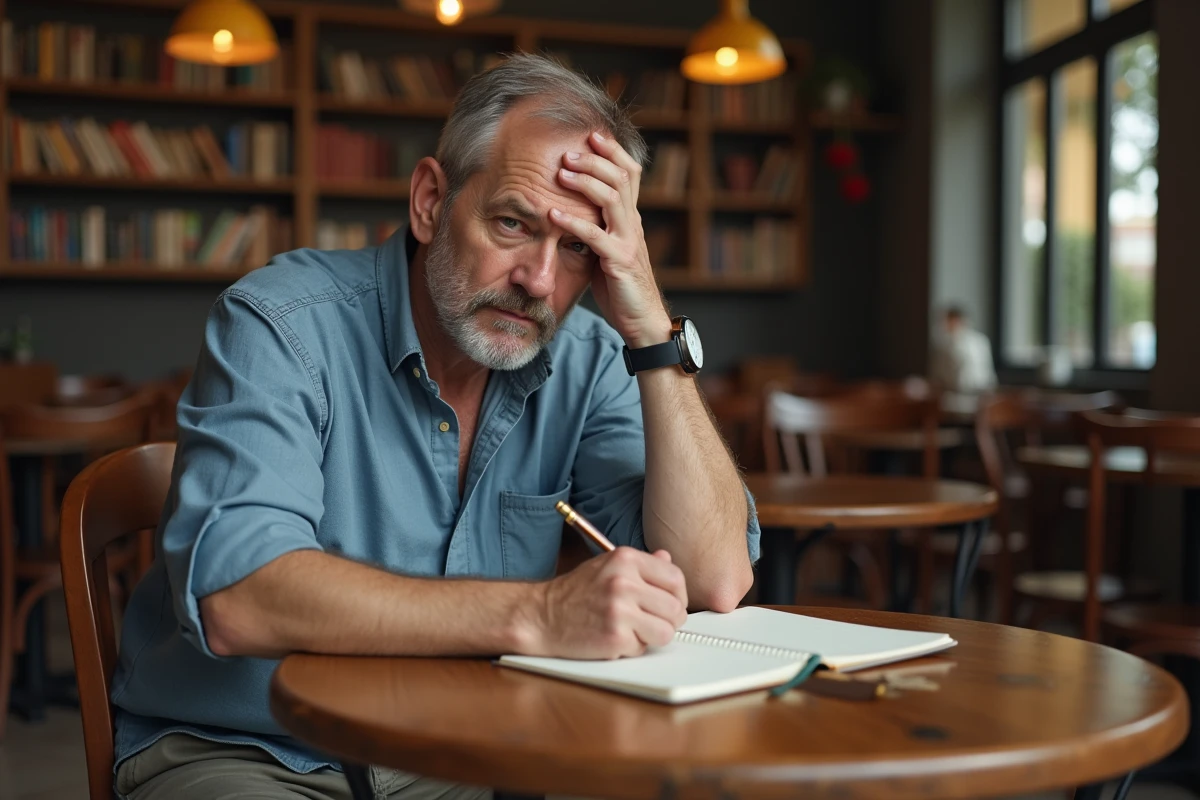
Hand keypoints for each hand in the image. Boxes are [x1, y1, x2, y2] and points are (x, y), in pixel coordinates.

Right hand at [529, 546, 687, 658]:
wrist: (541, 615)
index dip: (677, 596)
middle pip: (676, 608)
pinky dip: (633, 647)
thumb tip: (667, 559)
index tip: (670, 603)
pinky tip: (615, 637)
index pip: (676, 578)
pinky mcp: (615, 636)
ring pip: (667, 631)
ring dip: (653, 636)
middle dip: (668, 620)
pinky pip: (644, 648)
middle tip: (651, 622)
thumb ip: (640, 563)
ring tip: (634, 630)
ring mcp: (619, 610)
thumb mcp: (606, 565)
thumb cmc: (575, 592)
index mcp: (625, 559)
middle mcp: (624, 581)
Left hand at [551, 131, 671, 347]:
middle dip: (594, 159)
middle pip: (621, 177)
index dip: (613, 150)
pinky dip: (573, 222)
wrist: (642, 320)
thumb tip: (567, 209)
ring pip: (612, 199)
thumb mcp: (606, 249)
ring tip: (561, 173)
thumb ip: (595, 228)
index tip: (591, 133)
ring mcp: (628, 241)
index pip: (629, 173)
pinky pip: (596, 236)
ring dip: (585, 182)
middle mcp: (633, 224)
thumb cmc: (620, 286)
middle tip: (567, 151)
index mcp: (630, 218)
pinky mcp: (620, 261)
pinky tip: (553, 215)